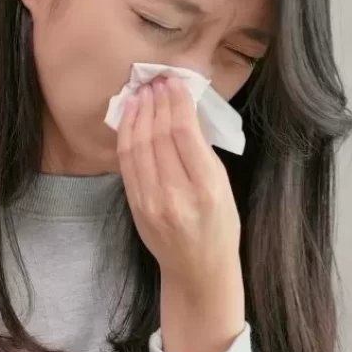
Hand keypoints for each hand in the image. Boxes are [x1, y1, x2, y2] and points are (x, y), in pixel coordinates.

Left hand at [117, 76, 245, 351]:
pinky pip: (127, 162)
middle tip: (157, 81)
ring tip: (142, 92)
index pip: (184, 134)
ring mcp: (151, 201)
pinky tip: (131, 117)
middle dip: (156, 102)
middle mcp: (176, 194)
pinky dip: (127, 134)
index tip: (175, 83)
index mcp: (207, 188)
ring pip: (138, 145)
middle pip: (159, 135)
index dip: (176, 103)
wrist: (198, 270)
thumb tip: (182, 110)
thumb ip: (202, 153)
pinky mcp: (135, 205)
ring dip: (138, 113)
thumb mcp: (224, 188)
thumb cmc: (220, 227)